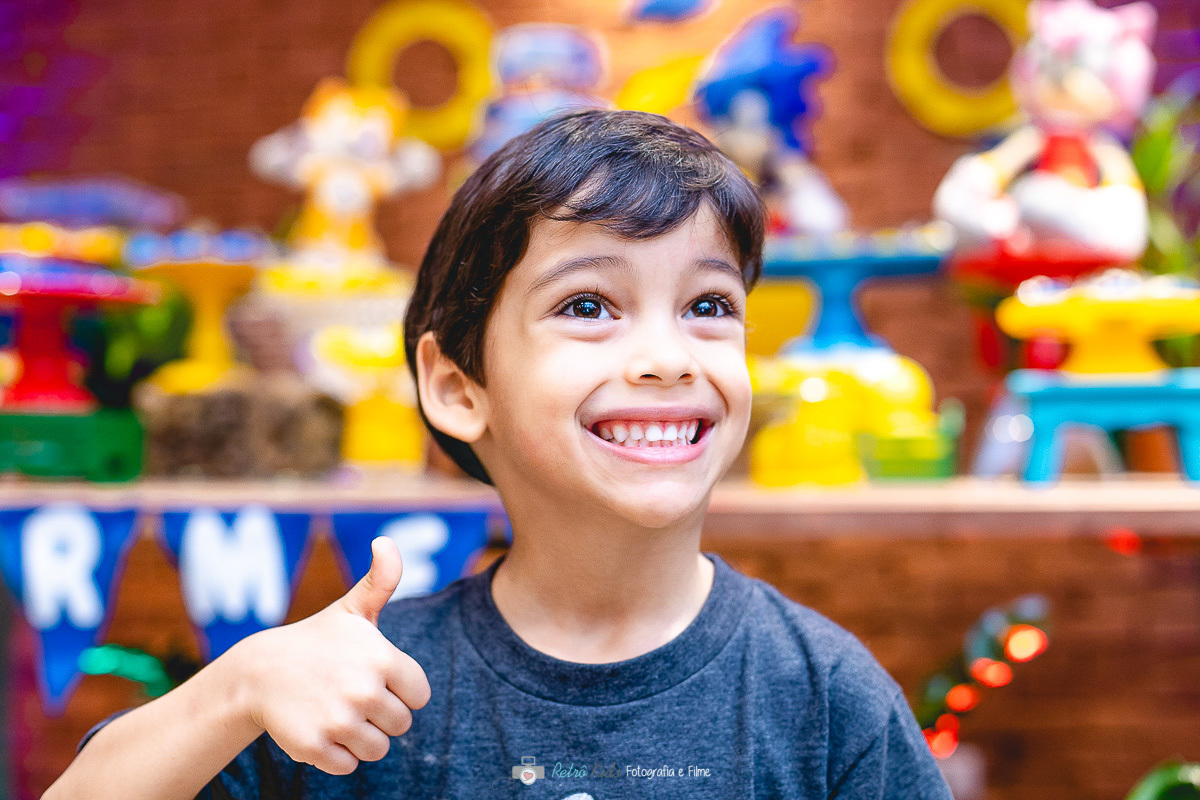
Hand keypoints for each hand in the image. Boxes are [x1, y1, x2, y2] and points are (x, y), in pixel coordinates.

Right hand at [232, 536, 431, 774]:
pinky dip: (337, 755)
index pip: (419, 695)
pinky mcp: (315, 748)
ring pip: (378, 749)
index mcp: (382, 659)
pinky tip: (320, 728)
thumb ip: (382, 579)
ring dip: (361, 737)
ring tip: (337, 711)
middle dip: (380, 714)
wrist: (259, 672)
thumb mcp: (353, 608)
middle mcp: (363, 691)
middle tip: (350, 694)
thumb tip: (385, 541)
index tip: (374, 676)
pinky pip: (348, 767)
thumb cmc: (317, 641)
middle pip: (400, 724)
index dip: (399, 689)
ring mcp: (338, 721)